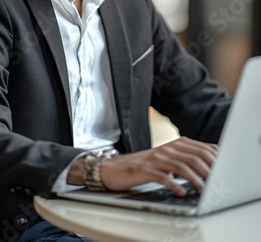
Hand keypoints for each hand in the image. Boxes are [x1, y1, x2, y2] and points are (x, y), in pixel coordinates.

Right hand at [100, 137, 217, 195]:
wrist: (115, 168)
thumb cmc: (144, 166)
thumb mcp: (168, 160)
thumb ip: (186, 159)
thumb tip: (210, 163)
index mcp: (174, 145)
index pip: (200, 148)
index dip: (213, 160)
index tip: (222, 172)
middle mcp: (166, 149)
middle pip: (193, 156)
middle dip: (207, 170)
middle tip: (215, 183)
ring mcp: (154, 158)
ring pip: (179, 166)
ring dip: (194, 179)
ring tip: (202, 190)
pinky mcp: (143, 169)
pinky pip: (161, 176)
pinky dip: (173, 184)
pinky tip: (180, 192)